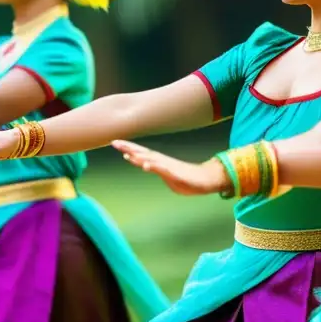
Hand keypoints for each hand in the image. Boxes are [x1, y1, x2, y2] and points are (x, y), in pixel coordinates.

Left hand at [112, 140, 230, 195]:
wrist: (206, 179)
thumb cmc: (187, 179)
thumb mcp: (167, 176)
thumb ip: (156, 169)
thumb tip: (145, 165)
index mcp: (159, 162)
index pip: (141, 153)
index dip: (128, 148)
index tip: (115, 142)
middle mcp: (162, 161)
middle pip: (143, 153)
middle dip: (128, 147)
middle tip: (114, 142)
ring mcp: (169, 166)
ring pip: (151, 159)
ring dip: (139, 156)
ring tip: (126, 152)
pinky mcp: (177, 173)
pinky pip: (164, 170)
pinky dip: (155, 167)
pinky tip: (146, 165)